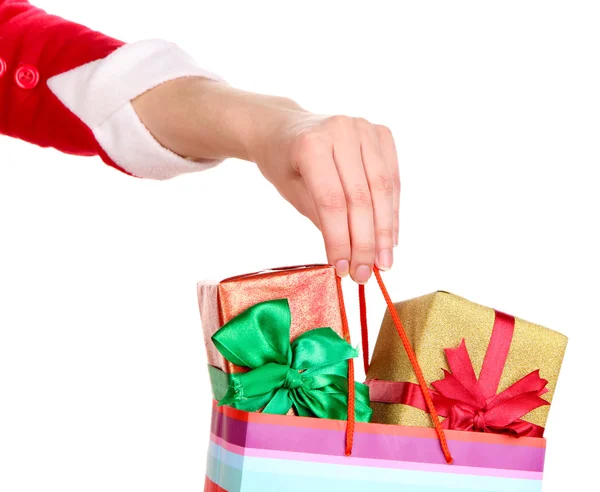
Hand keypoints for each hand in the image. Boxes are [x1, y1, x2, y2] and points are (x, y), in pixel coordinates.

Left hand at [132, 78, 399, 283]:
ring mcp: (365, 127)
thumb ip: (323, 219)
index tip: (344, 270)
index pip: (332, 201)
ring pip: (383, 189)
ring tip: (383, 263)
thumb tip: (351, 258)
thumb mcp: (293, 193)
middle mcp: (341, 130)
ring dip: (385, 231)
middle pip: (361, 197)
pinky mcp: (381, 133)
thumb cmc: (285, 164)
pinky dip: (393, 211)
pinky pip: (392, 178)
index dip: (340, 239)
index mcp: (312, 144)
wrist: (285, 127)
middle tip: (366, 274)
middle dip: (365, 241)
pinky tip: (390, 238)